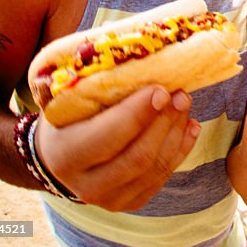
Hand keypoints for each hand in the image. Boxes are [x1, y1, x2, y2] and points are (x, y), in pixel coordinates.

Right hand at [36, 86, 198, 210]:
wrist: (58, 156)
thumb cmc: (69, 116)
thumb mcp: (70, 99)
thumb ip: (96, 80)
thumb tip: (136, 44)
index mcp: (66, 155)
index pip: (109, 137)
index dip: (139, 113)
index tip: (160, 89)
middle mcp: (86, 185)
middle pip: (138, 156)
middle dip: (164, 121)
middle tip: (180, 93)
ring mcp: (110, 199)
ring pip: (155, 167)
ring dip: (176, 131)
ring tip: (184, 103)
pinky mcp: (131, 201)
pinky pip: (163, 175)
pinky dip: (181, 147)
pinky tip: (188, 124)